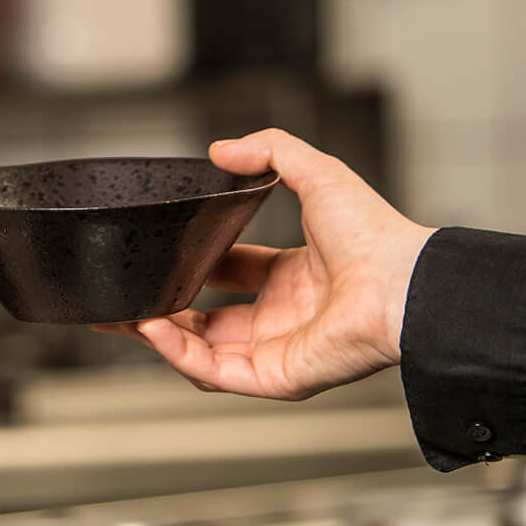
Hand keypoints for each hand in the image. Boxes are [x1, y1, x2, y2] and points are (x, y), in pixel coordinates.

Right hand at [95, 128, 435, 399]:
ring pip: (200, 353)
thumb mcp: (316, 173)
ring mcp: (277, 351)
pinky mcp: (275, 378)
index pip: (231, 275)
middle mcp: (284, 319)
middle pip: (206, 324)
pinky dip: (177, 355)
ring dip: (158, 336)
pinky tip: (152, 328)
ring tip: (123, 315)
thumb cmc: (378, 237)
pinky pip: (213, 374)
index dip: (192, 267)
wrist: (402, 284)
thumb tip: (221, 148)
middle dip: (159, 313)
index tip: (159, 256)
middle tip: (123, 299)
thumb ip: (270, 151)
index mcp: (295, 279)